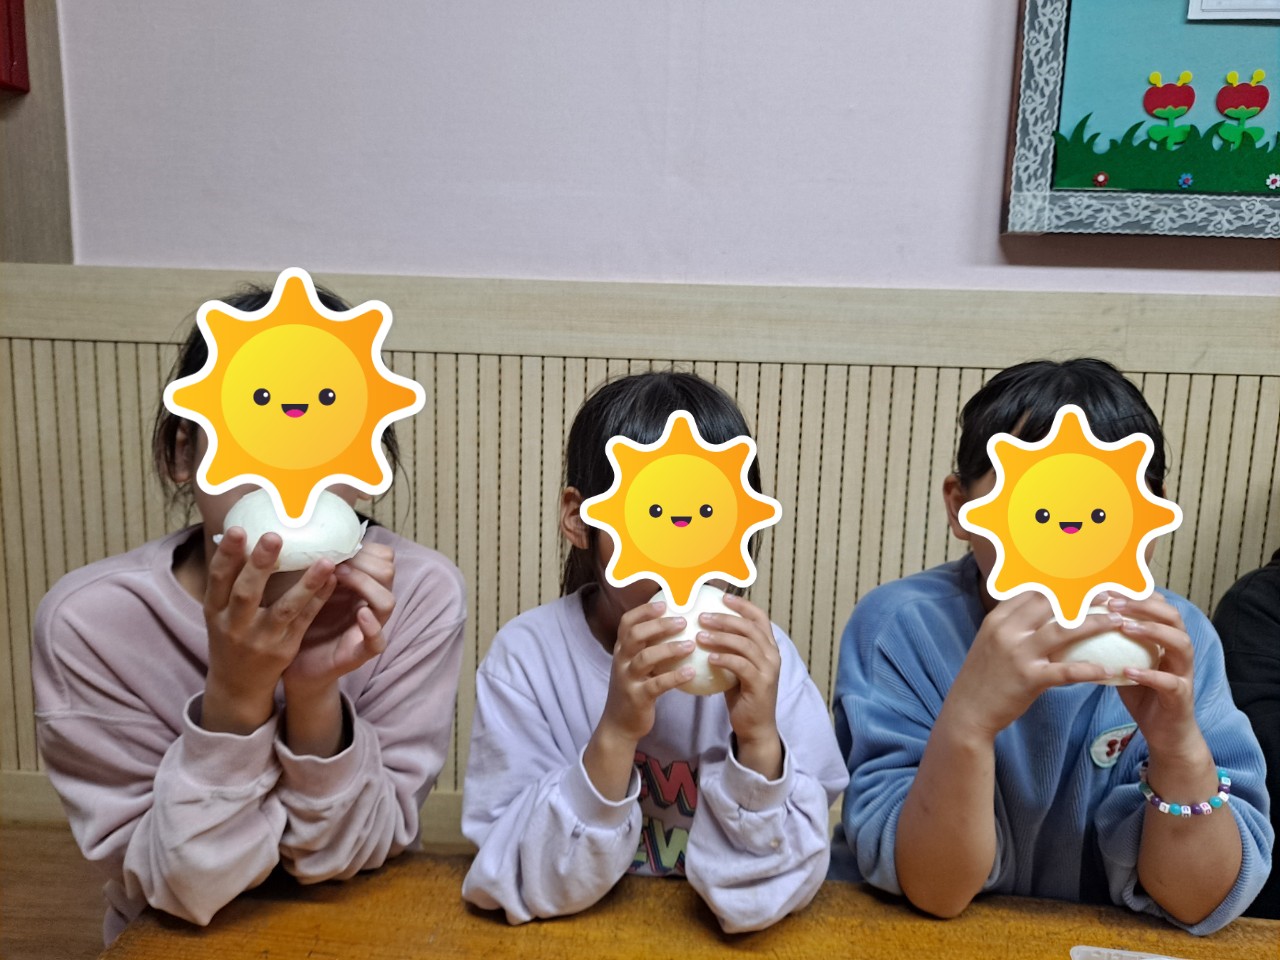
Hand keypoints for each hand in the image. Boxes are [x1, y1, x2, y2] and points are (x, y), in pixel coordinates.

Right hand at [201, 527, 336, 733]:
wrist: (238, 684)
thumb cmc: (230, 634)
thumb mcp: (220, 610)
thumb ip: (230, 578)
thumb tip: (238, 531)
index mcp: (215, 610)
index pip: (218, 579)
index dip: (226, 555)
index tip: (239, 529)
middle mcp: (235, 626)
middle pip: (247, 594)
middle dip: (260, 565)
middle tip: (275, 536)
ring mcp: (261, 639)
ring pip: (284, 609)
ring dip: (306, 584)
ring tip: (325, 560)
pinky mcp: (284, 649)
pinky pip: (304, 621)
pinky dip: (319, 599)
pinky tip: (333, 579)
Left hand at [282, 542, 395, 697]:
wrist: (287, 665)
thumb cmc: (295, 619)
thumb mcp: (301, 584)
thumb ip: (308, 561)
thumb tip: (295, 523)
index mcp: (358, 584)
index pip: (381, 556)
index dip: (363, 546)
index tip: (334, 543)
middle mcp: (367, 602)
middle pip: (387, 571)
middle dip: (363, 561)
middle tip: (334, 559)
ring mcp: (368, 628)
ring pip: (387, 601)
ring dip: (366, 584)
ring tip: (341, 576)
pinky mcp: (360, 653)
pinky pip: (379, 641)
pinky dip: (372, 626)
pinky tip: (360, 613)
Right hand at [584, 600, 693, 798]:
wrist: (620, 724)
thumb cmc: (635, 689)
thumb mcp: (636, 665)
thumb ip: (649, 647)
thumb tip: (676, 625)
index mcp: (622, 650)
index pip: (627, 622)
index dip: (644, 611)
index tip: (665, 603)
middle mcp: (621, 661)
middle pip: (635, 635)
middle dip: (658, 625)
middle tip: (683, 620)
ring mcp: (627, 679)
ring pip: (645, 658)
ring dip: (669, 648)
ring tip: (690, 644)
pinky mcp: (637, 697)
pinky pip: (657, 684)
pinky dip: (675, 677)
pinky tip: (691, 672)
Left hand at [697, 594, 782, 779]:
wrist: (755, 726)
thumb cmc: (742, 694)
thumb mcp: (736, 667)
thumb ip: (728, 648)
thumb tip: (702, 628)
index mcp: (768, 647)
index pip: (759, 617)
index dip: (742, 605)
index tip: (722, 596)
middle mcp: (772, 655)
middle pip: (750, 627)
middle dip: (726, 618)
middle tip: (702, 616)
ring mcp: (769, 669)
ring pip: (745, 644)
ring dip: (721, 637)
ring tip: (699, 635)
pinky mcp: (761, 684)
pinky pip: (741, 665)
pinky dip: (724, 658)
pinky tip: (708, 657)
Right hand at [946, 592, 1117, 741]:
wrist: (967, 711)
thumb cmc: (985, 676)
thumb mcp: (991, 641)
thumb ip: (1013, 623)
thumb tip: (1042, 608)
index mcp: (998, 619)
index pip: (1033, 590)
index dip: (1063, 582)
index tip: (1087, 580)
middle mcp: (1007, 630)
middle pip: (1051, 602)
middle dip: (1084, 595)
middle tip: (1111, 594)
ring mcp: (1017, 654)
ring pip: (1063, 630)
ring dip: (1096, 624)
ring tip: (1119, 621)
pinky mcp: (1028, 678)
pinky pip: (1066, 671)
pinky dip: (1090, 670)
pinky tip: (1109, 671)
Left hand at [1108, 594, 1205, 761]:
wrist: (1164, 733)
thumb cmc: (1141, 692)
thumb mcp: (1123, 661)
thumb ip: (1109, 641)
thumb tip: (1072, 621)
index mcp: (1166, 638)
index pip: (1158, 604)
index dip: (1134, 592)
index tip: (1105, 587)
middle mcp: (1180, 650)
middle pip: (1172, 616)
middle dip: (1144, 605)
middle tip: (1113, 602)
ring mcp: (1184, 673)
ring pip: (1180, 643)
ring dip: (1152, 631)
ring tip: (1124, 627)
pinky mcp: (1182, 696)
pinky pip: (1170, 682)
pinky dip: (1149, 675)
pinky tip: (1127, 671)